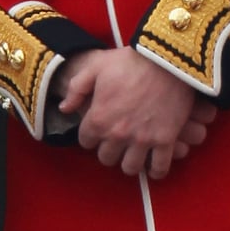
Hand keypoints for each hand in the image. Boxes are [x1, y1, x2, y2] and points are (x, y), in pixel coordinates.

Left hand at [57, 46, 215, 178]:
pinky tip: (152, 164)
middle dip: (107, 150)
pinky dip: (155, 170)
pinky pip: (159, 168)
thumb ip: (76, 89)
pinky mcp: (165, 141)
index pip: (86, 142)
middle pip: (106, 158)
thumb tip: (64, 108)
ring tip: (131, 153)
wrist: (164, 60)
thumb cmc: (129, 61)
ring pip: (130, 168)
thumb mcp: (96, 67)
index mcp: (99, 118)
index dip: (90, 135)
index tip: (97, 129)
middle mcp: (118, 134)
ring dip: (128, 162)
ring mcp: (143, 140)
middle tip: (114, 141)